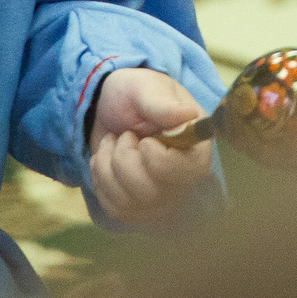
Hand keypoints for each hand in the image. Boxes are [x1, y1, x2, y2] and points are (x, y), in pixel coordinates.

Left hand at [88, 67, 213, 225]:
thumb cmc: (133, 94)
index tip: (144, 138)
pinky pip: (114, 208)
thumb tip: (187, 114)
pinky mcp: (138, 208)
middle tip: (125, 135)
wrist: (109, 108)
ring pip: (127, 202)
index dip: (154, 157)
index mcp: (195, 147)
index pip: (184, 172)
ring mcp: (161, 197)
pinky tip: (107, 159)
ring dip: (108, 166)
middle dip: (124, 159)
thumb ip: (162, 103)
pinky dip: (101, 180)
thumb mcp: (145, 88)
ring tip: (114, 143)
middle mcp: (183, 178)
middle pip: (150, 192)